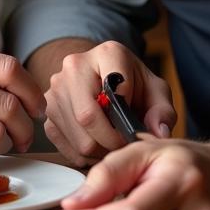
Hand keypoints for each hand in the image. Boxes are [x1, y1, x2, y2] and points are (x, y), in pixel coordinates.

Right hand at [43, 41, 175, 164]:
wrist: (104, 78)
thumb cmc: (132, 86)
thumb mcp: (156, 92)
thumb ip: (163, 111)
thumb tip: (158, 133)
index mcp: (107, 54)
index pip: (113, 93)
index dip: (126, 123)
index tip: (135, 131)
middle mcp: (74, 64)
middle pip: (88, 117)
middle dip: (111, 142)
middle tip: (124, 146)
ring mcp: (56, 87)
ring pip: (78, 138)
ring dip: (99, 152)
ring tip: (112, 144)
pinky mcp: (46, 109)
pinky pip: (64, 145)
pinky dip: (83, 155)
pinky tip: (96, 144)